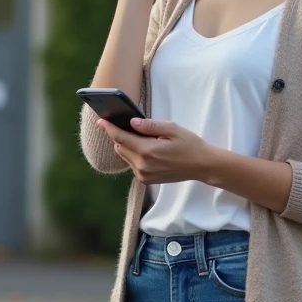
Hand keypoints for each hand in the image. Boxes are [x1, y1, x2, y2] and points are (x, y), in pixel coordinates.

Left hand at [97, 117, 213, 184]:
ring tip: (143, 139)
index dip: (109, 128)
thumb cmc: (189, 144)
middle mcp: (142, 166)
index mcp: (148, 151)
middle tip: (129, 126)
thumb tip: (132, 122)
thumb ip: (150, 126)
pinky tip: (147, 150)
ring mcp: (143, 175)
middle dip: (120, 136)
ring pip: (125, 156)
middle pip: (120, 147)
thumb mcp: (172, 129)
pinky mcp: (146, 181)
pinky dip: (134, 155)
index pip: (121, 138)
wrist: (201, 165)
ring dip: (127, 146)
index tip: (100, 121)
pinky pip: (132, 164)